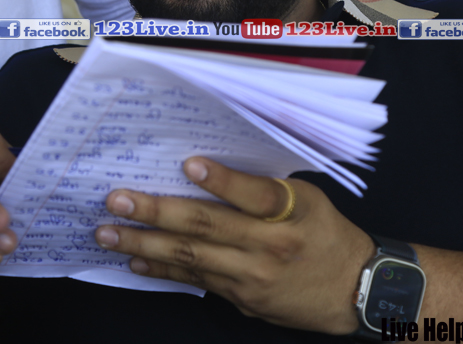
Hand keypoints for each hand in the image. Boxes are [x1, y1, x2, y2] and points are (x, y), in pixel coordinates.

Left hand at [93, 157, 374, 334]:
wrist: (354, 291)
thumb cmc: (327, 235)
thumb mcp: (309, 200)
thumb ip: (264, 188)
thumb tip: (208, 169)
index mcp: (293, 213)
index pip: (256, 194)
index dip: (222, 180)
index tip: (189, 164)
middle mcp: (270, 246)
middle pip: (209, 227)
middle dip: (158, 212)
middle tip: (119, 200)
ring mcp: (253, 276)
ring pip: (192, 257)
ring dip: (145, 243)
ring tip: (108, 232)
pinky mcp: (242, 299)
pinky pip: (196, 281)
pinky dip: (163, 268)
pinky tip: (136, 259)